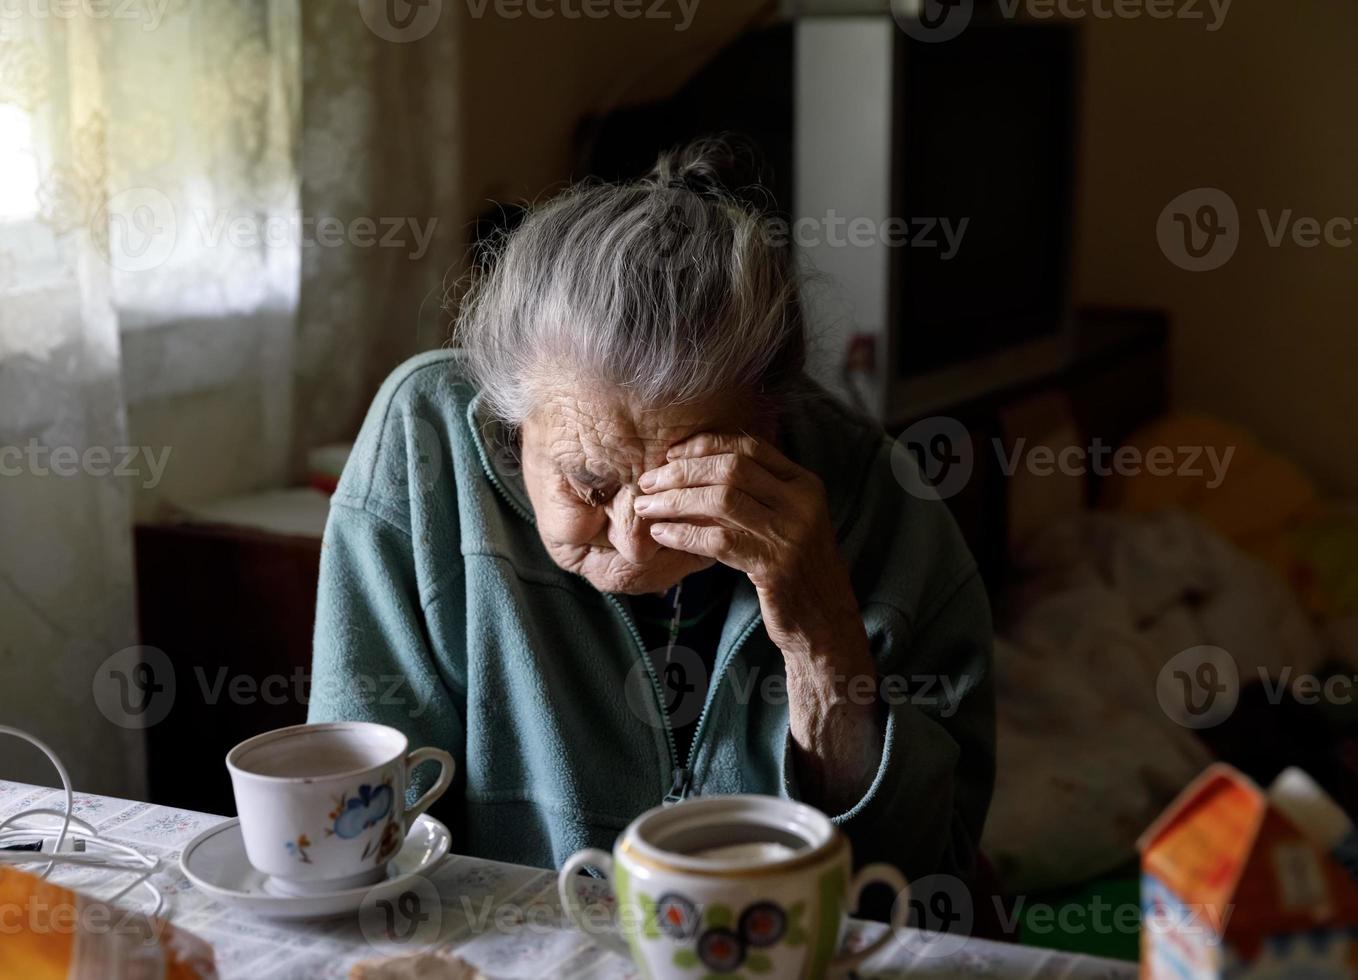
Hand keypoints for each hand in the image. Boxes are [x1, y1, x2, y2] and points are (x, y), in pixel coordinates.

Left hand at [634, 432, 880, 808]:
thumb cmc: (794, 572)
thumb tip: (692, 473)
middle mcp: (802, 502)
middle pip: (732, 468)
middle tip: (648, 481)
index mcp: (804, 484)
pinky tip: (661, 535)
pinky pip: (719, 540)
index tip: (672, 454)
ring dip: (675, 500)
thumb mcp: (782, 524)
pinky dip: (684, 533)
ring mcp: (792, 533)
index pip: (750, 446)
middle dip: (683, 471)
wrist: (825, 624)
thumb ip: (753, 497)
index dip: (706, 445)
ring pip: (722, 499)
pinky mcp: (776, 566)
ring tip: (645, 507)